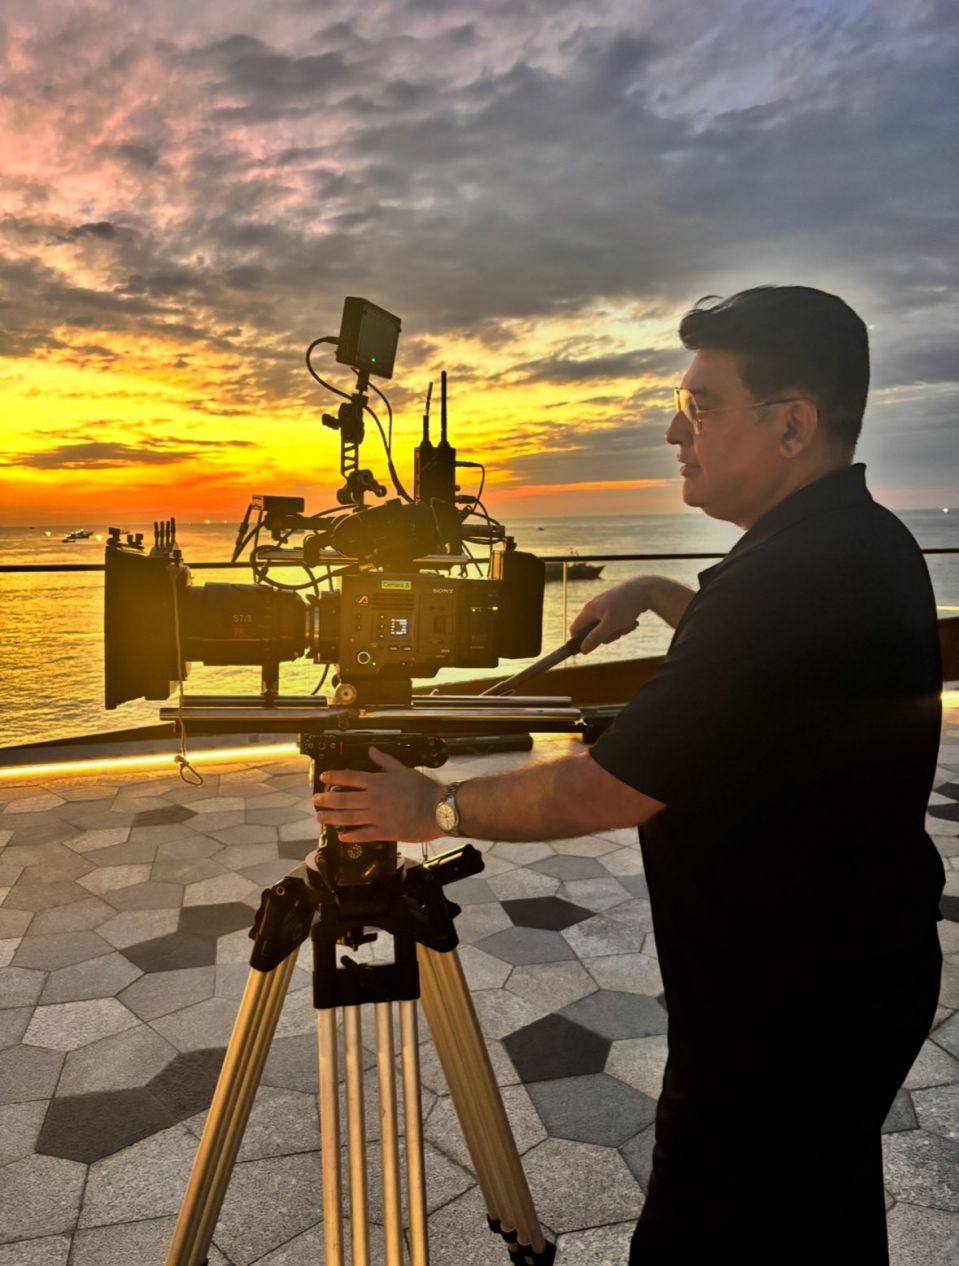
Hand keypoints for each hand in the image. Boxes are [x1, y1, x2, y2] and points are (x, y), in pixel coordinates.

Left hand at [312, 746, 443, 843]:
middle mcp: (373, 799)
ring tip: (320, 818)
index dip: (334, 777)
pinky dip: (351, 836)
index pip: (350, 778)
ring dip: (332, 818)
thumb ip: (385, 761)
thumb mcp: (403, 770)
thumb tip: (372, 751)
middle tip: (315, 801)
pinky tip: (342, 837)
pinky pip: (363, 835)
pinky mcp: (384, 832)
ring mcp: (377, 817)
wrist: (438, 809)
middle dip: (326, 800)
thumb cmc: (424, 789)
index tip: (323, 777)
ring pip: (348, 817)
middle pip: (343, 799)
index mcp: (377, 782)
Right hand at [569, 577, 654, 652]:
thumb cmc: (626, 606)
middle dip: (607, 635)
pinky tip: (633, 620)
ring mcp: (605, 608)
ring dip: (618, 630)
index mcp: (589, 610)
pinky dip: (624, 625)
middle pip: (593, 632)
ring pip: (607, 629)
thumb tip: (583, 650)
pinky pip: (615, 623)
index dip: (580, 640)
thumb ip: (596, 637)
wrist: (645, 590)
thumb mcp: (610, 625)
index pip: (574, 629)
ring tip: (628, 623)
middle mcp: (595, 608)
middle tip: (617, 630)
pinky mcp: (615, 608)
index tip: (593, 646)